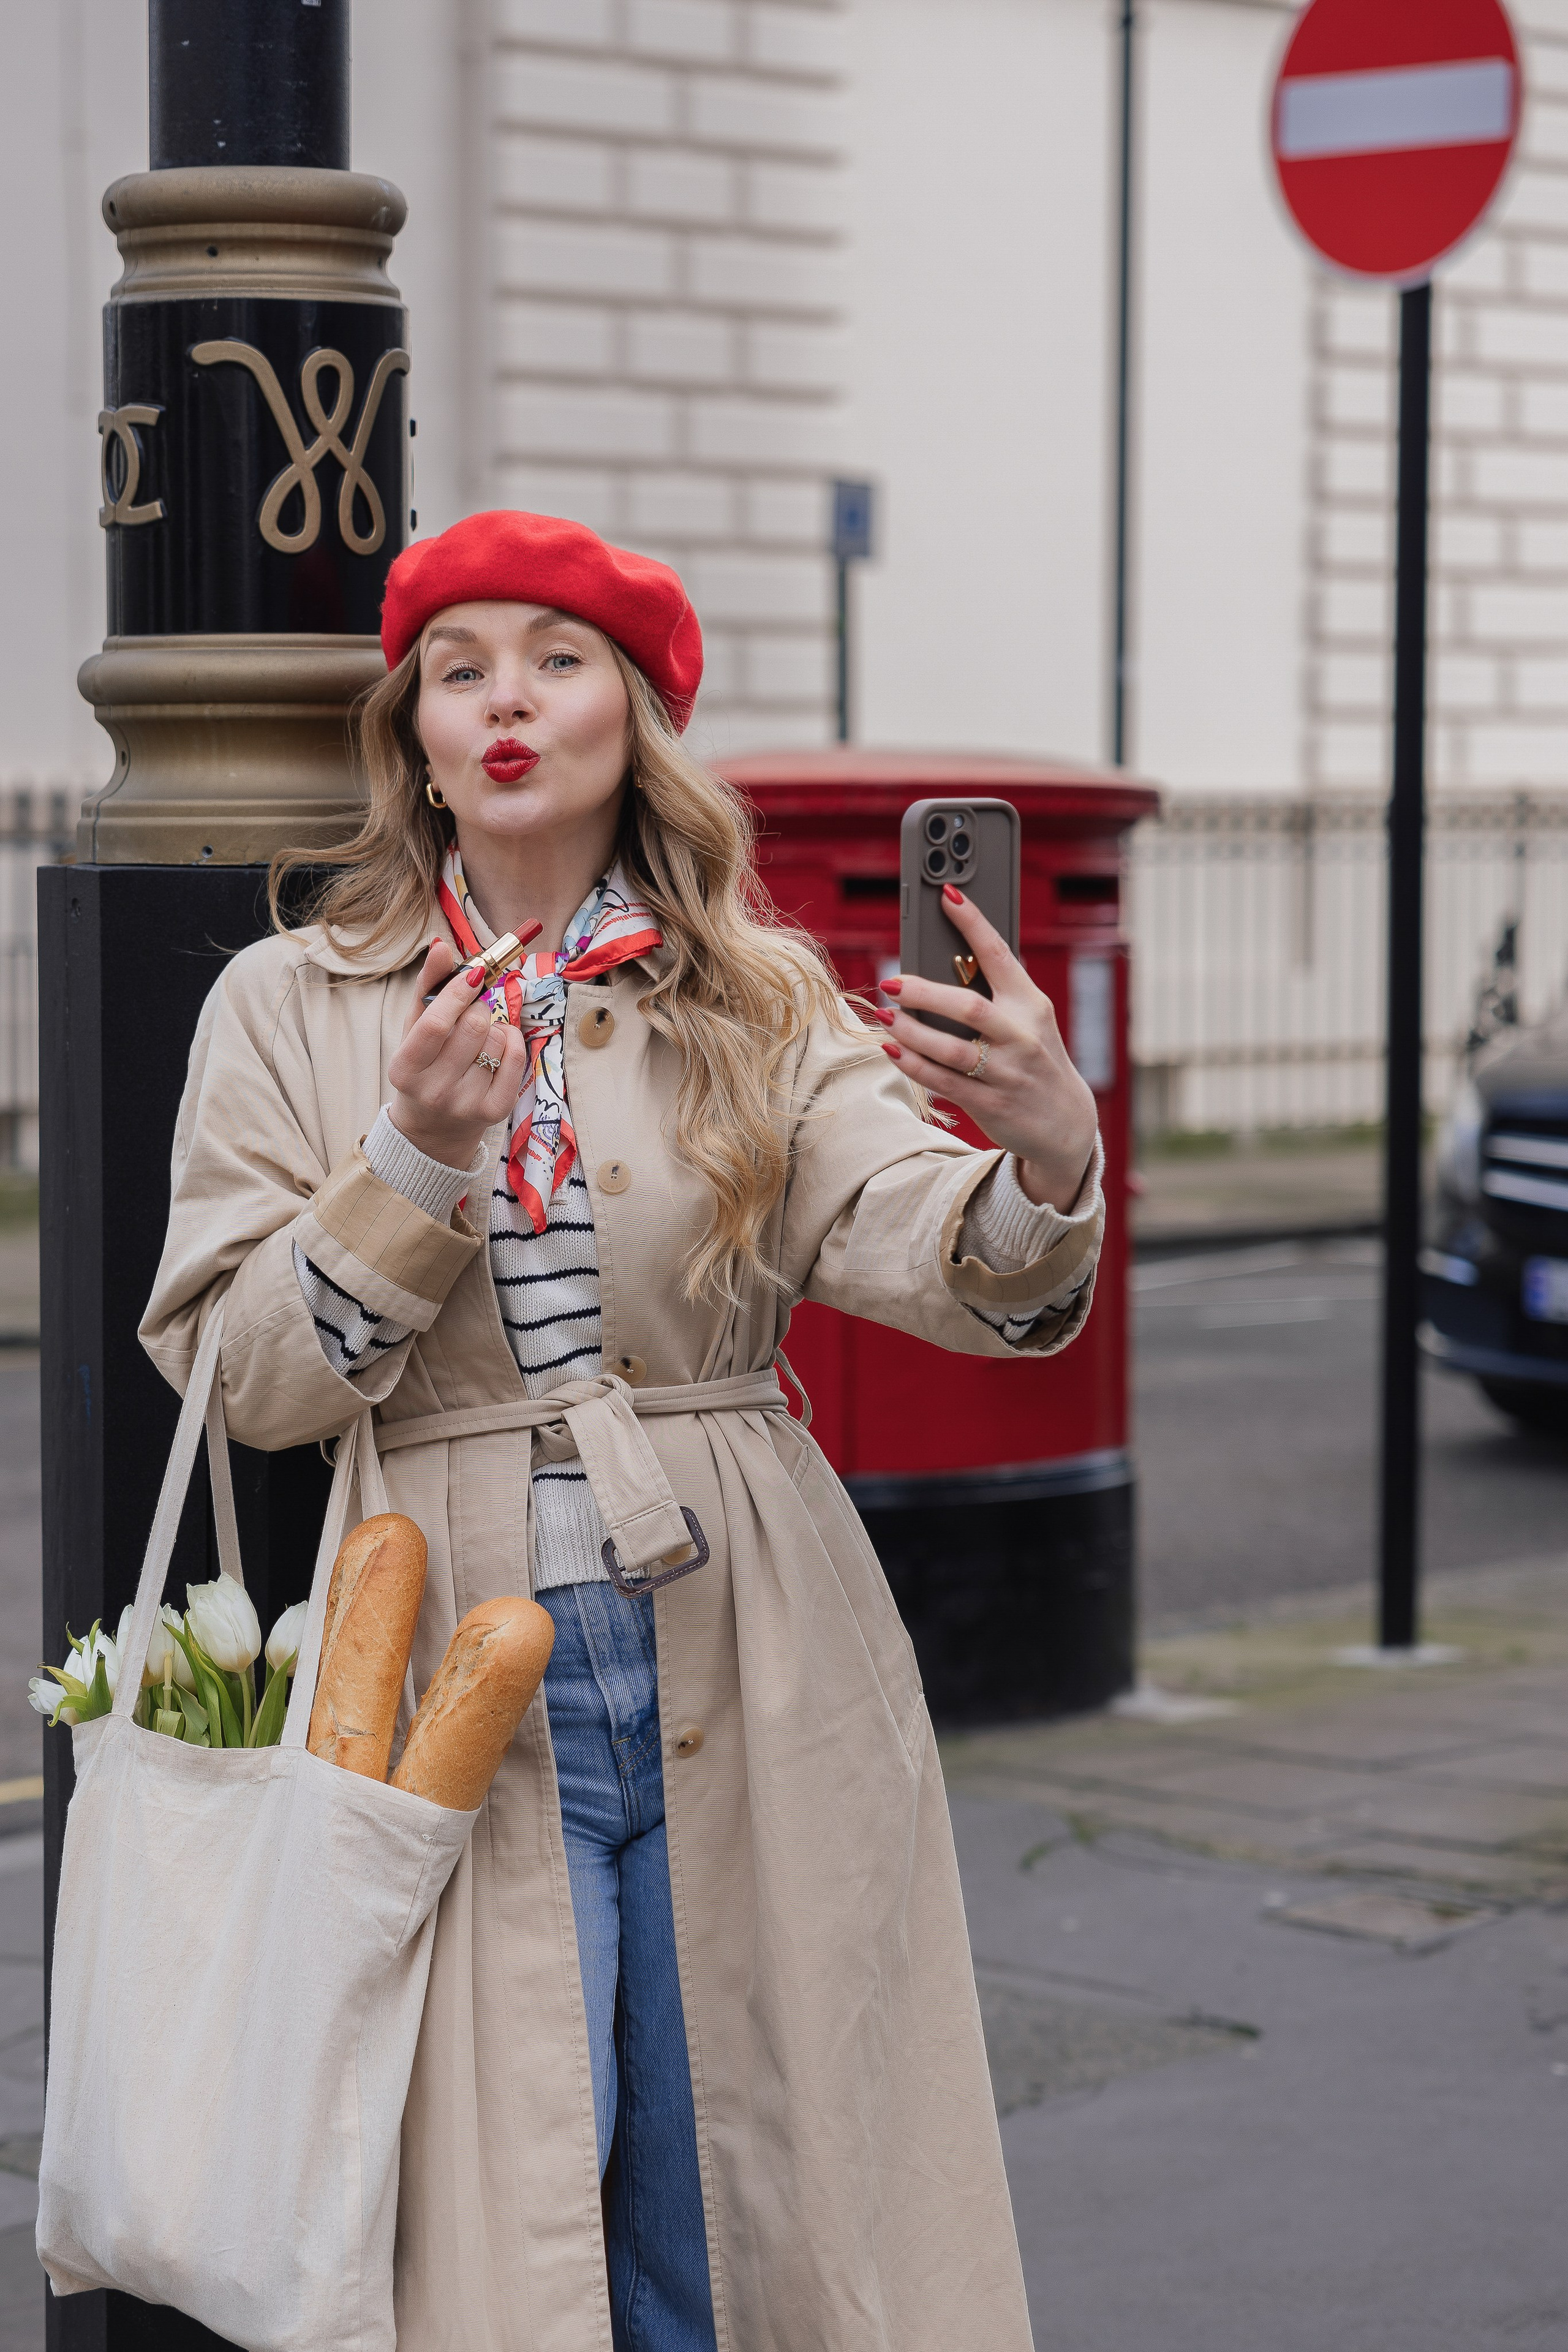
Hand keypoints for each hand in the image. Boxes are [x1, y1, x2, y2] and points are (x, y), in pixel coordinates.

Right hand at [386, 940, 529, 1168]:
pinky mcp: (495, 1111)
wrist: (434, 1128)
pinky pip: (517, 1058)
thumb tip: (441, 946)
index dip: (457, 992)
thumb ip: (427, 986)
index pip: (435, 1024)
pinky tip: (499, 1046)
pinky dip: (513, 1041)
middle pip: (473, 1027)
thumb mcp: (414, 1028)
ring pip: (497, 1040)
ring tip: (480, 1038)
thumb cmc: (424, 1065)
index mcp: (405, 1069)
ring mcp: (466, 1104)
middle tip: (473, 1013)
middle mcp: (433, 1091)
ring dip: (495, 1028)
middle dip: (478, 1009)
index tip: (473, 974)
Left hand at [875, 888, 1098, 1212]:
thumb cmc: (1035, 1058)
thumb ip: (995, 997)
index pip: (1000, 955)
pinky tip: (892, 1049)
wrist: (1066, 1122)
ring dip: (912, 1032)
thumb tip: (940, 969)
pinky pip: (943, 1081)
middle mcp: (1022, 1036)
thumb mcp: (1029, 1022)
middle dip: (925, 993)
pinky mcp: (991, 1103)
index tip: (947, 896)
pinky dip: (913, 1065)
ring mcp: (1007, 1072)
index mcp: (1032, 1005)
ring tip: (885, 1016)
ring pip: (951, 1049)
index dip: (973, 923)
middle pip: (968, 1007)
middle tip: (892, 982)